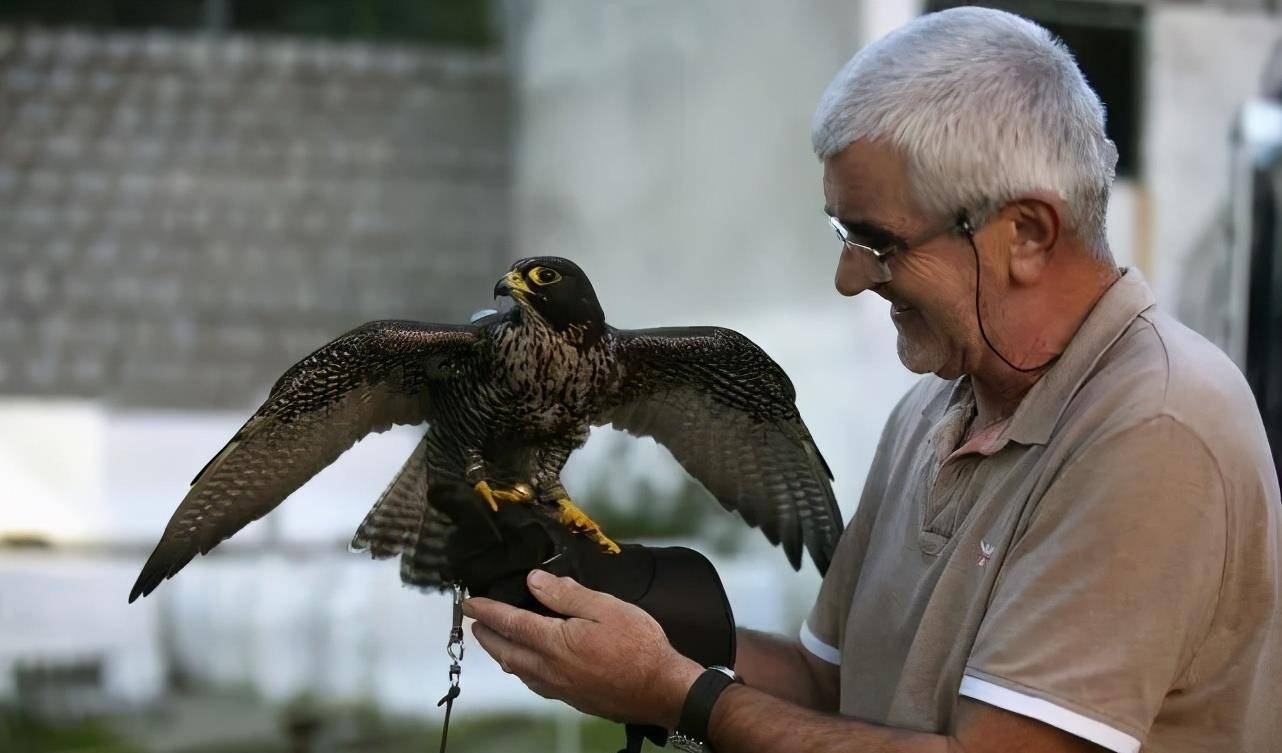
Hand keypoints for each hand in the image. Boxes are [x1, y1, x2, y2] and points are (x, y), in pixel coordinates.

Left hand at [463, 569, 704, 727]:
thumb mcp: (606, 608)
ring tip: (495, 640)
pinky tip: (527, 665)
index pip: (510, 623)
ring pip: (517, 670)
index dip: (487, 611)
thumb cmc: (640, 647)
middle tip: (474, 620)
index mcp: (555, 643)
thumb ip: (567, 594)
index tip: (470, 603)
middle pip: (505, 650)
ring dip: (501, 652)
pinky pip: (534, 683)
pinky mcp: (572, 699)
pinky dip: (521, 669)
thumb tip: (535, 581)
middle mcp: (550, 669)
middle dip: (486, 634)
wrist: (661, 690)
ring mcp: (560, 688)